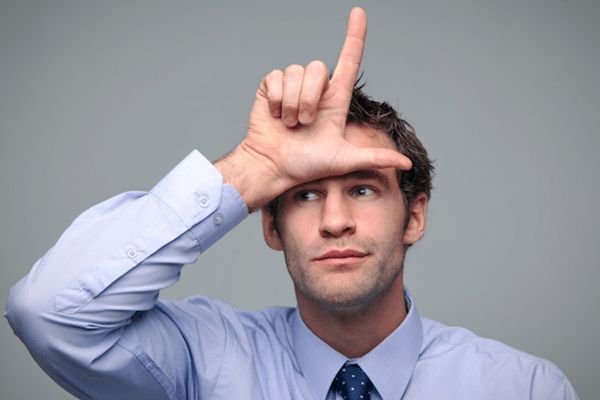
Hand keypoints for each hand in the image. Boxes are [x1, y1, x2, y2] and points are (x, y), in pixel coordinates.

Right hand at [216, 8, 411, 211]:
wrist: (274, 167)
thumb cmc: (307, 165)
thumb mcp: (344, 160)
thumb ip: (374, 158)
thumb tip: (406, 164)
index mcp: (335, 100)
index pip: (348, 61)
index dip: (355, 35)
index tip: (359, 12)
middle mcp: (315, 90)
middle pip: (318, 67)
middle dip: (309, 98)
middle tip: (304, 124)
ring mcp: (292, 88)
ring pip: (296, 71)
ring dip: (291, 102)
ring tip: (289, 123)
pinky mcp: (270, 88)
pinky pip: (275, 77)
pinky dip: (275, 99)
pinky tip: (275, 115)